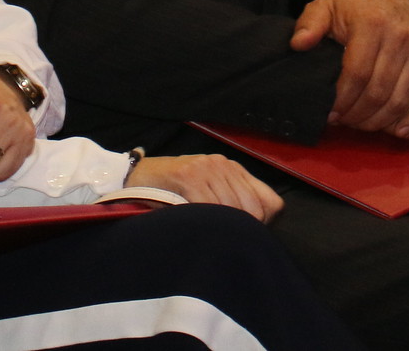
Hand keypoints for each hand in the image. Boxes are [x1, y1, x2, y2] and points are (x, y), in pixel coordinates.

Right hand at [128, 154, 282, 222]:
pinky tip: (196, 227)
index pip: (271, 202)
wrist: (137, 177)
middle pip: (254, 208)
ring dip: (222, 229)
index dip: (263, 224)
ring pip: (232, 208)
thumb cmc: (174, 190)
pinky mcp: (187, 175)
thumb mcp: (209, 193)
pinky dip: (205, 221)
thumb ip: (232, 205)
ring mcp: (206, 168)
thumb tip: (255, 235)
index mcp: (234, 170)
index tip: (246, 237)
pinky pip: (208, 205)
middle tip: (226, 242)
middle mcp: (224, 165)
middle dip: (244, 230)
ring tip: (209, 237)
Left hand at [291, 0, 408, 134]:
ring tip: (361, 124)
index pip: (357, 74)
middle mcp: (400, 36)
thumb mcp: (325, 6)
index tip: (330, 113)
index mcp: (372, 24)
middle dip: (358, 114)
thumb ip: (309, 24)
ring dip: (379, 120)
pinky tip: (400, 131)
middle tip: (344, 121)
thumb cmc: (352, 6)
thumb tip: (298, 45)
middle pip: (379, 91)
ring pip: (401, 98)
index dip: (342, 100)